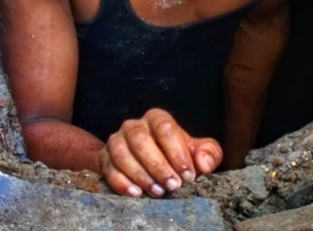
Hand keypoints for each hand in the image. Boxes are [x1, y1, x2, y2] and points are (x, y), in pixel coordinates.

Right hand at [100, 108, 222, 197]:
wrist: (145, 161)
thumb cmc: (174, 154)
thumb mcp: (195, 150)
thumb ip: (208, 153)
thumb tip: (203, 163)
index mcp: (157, 118)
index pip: (165, 128)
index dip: (177, 152)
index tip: (188, 174)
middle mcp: (134, 126)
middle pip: (141, 140)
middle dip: (158, 165)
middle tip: (173, 185)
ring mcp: (116, 140)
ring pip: (122, 153)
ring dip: (140, 174)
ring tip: (157, 192)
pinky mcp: (105, 158)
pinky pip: (109, 168)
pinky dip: (121, 182)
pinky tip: (136, 193)